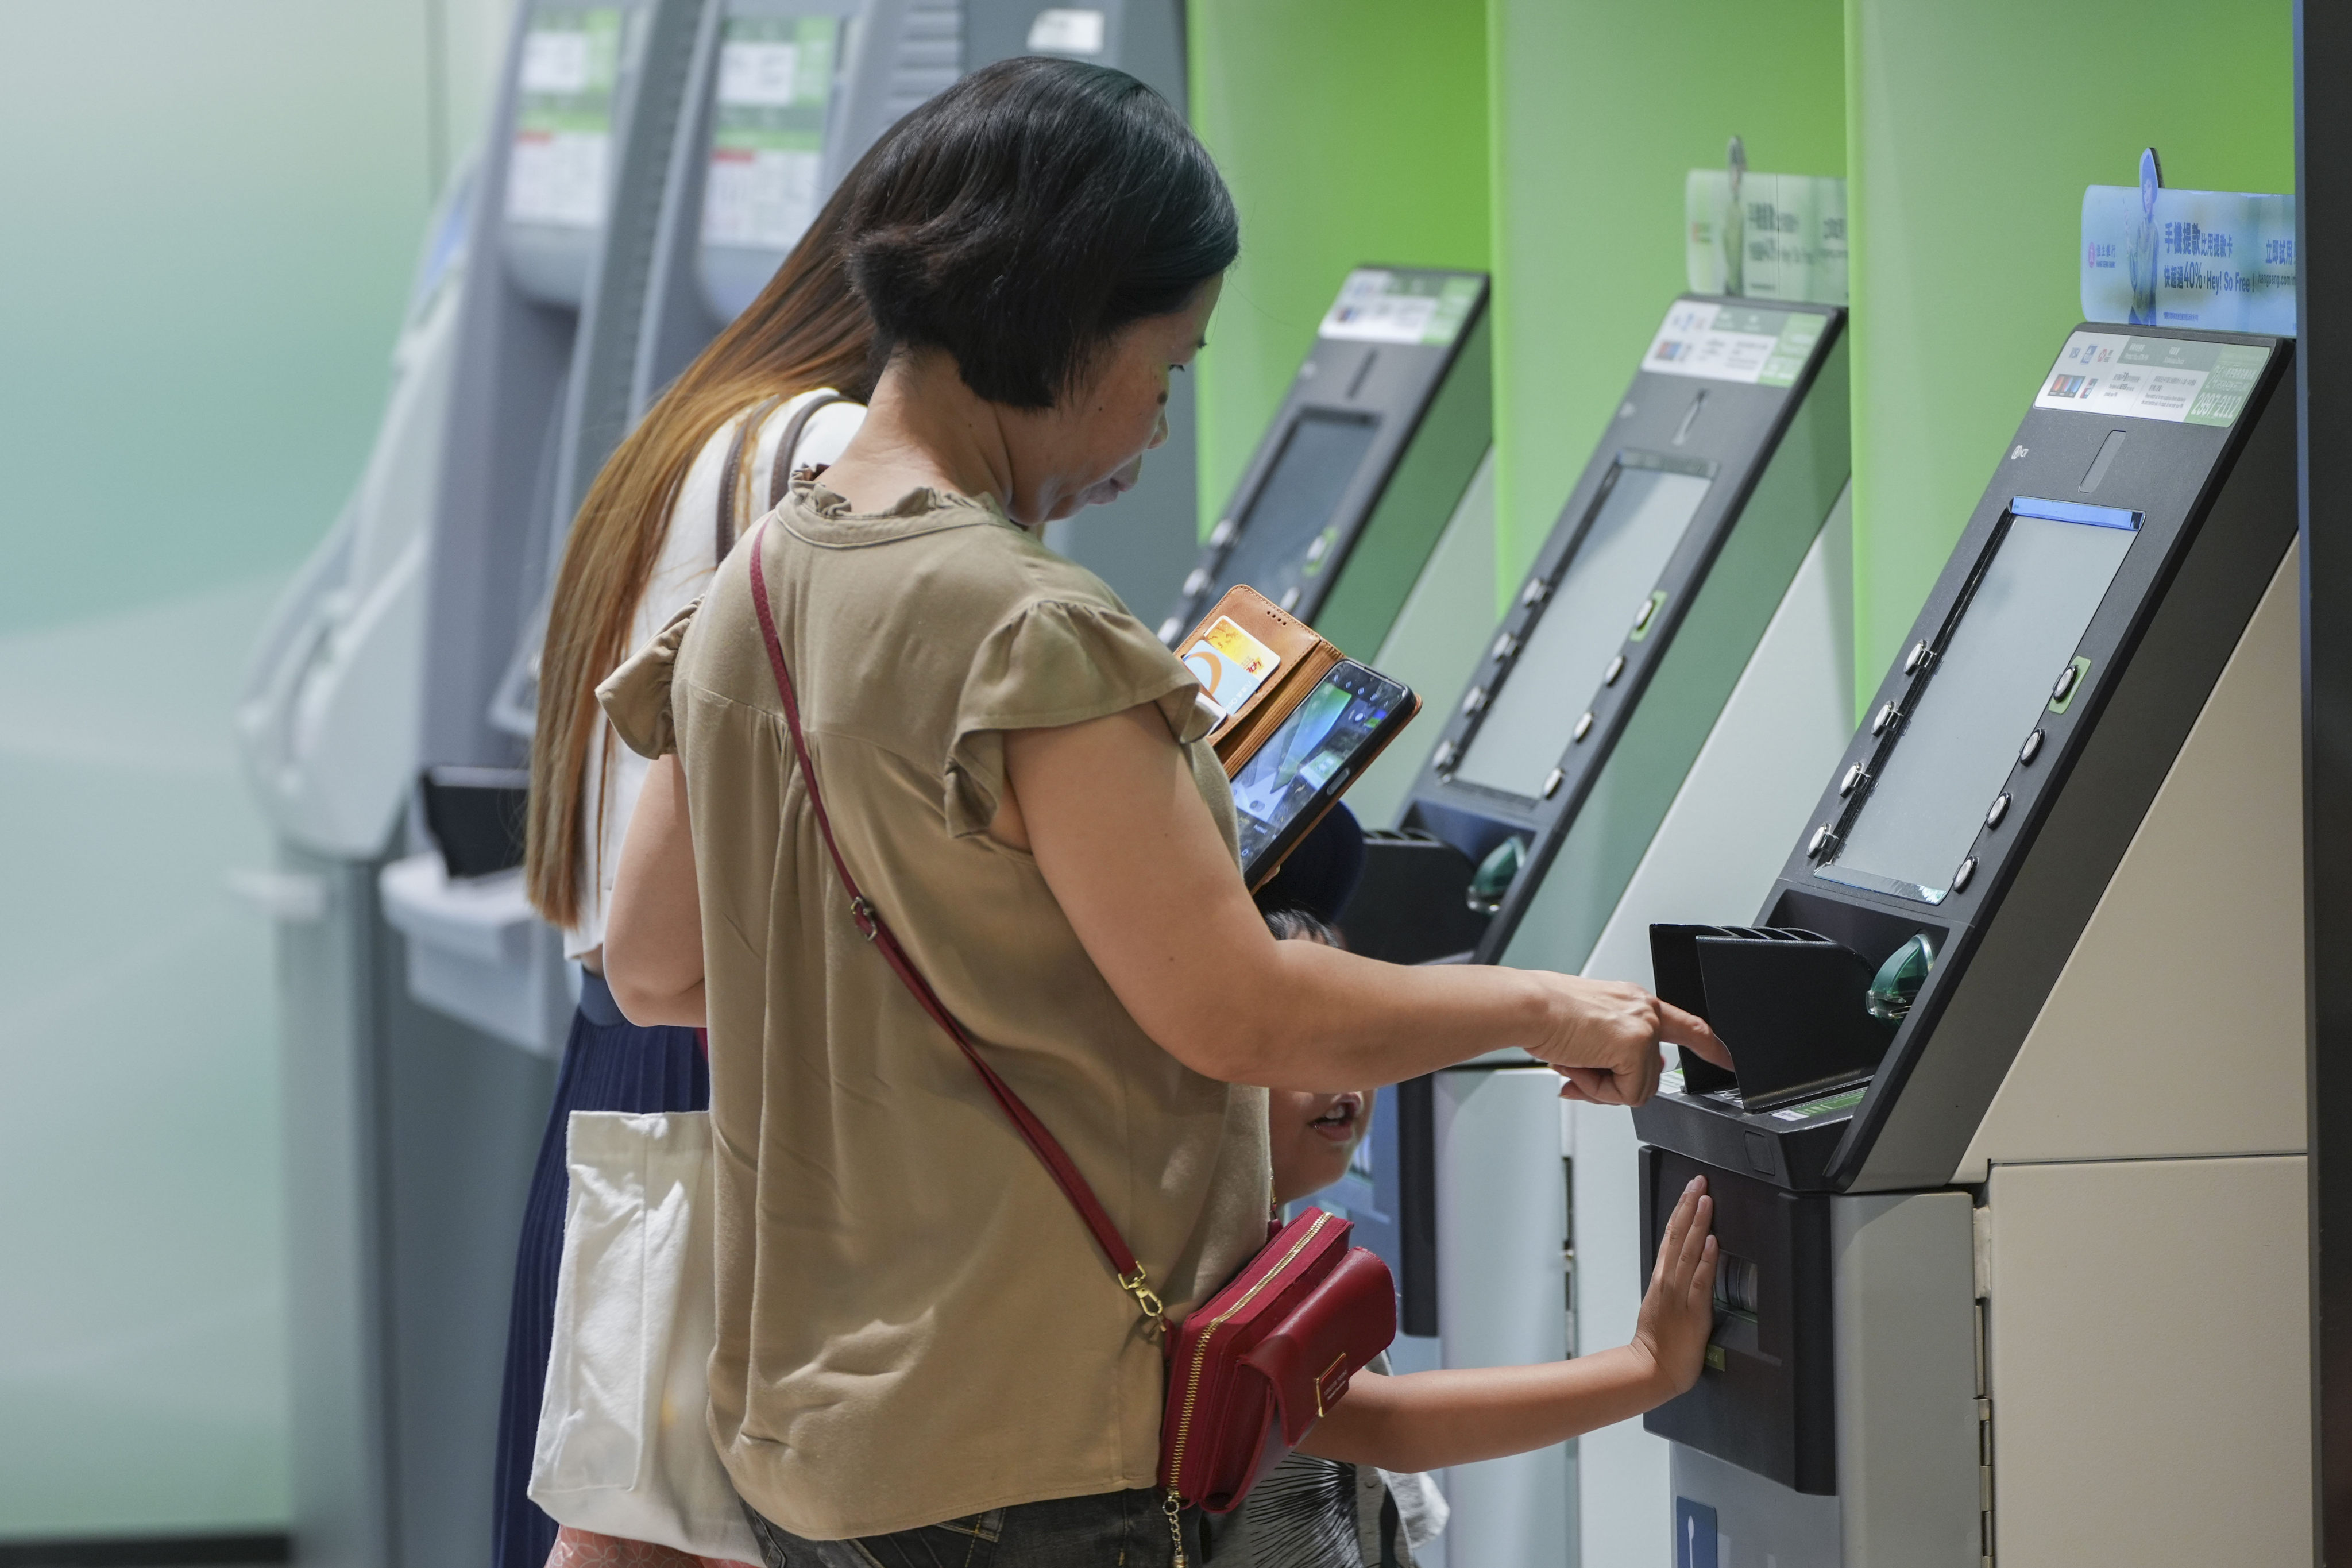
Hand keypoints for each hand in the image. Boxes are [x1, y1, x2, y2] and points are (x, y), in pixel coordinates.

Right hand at [1522, 975, 1729, 1105]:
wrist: (1529, 1007)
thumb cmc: (1544, 1014)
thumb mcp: (1587, 1032)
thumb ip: (1613, 1055)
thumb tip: (1624, 1087)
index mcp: (1634, 1002)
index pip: (1686, 1025)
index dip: (1710, 1045)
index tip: (1727, 1060)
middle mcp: (1644, 1010)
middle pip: (1651, 1073)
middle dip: (1613, 1082)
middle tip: (1579, 1068)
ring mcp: (1644, 1027)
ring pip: (1639, 1087)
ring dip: (1602, 1086)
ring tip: (1574, 1061)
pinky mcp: (1636, 1045)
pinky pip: (1627, 1094)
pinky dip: (1599, 1090)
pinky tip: (1579, 1066)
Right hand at [1632, 1176, 1718, 1399]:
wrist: (1651, 1368)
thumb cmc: (1658, 1341)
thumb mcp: (1662, 1303)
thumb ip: (1674, 1282)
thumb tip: (1688, 1262)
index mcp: (1663, 1278)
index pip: (1671, 1235)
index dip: (1681, 1210)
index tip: (1690, 1188)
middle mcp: (1669, 1281)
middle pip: (1678, 1235)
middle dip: (1689, 1206)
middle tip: (1699, 1180)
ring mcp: (1680, 1294)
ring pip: (1689, 1251)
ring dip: (1698, 1223)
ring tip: (1706, 1199)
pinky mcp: (1693, 1311)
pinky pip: (1700, 1280)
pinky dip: (1706, 1259)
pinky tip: (1712, 1241)